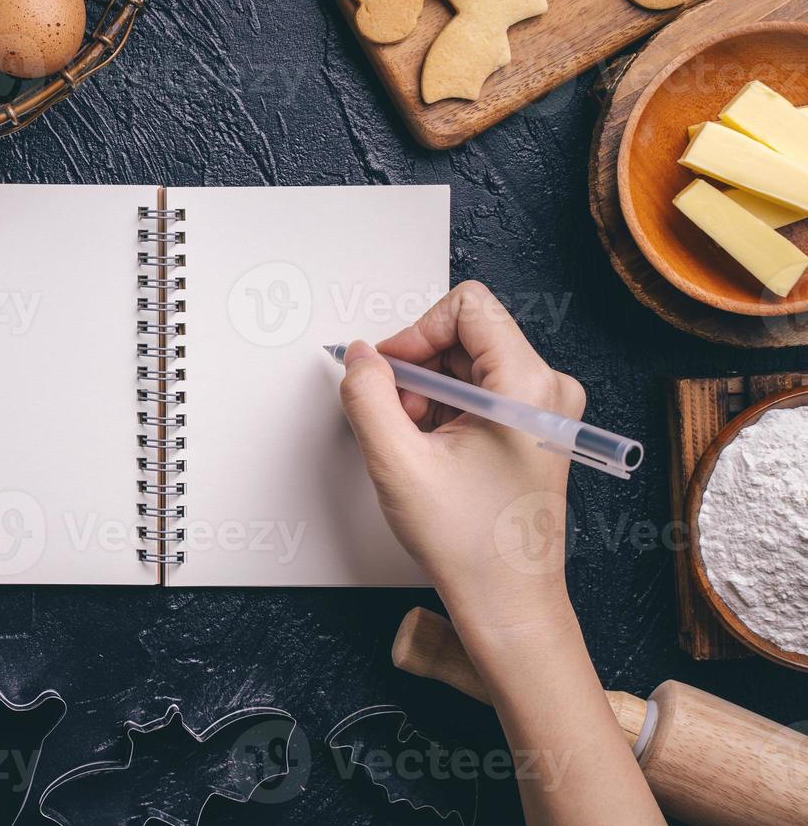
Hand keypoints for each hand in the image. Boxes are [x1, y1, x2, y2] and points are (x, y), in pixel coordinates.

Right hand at [338, 281, 585, 629]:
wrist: (507, 600)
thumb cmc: (471, 545)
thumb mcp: (397, 463)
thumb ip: (367, 396)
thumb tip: (358, 356)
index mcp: (529, 386)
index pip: (467, 307)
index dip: (415, 331)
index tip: (389, 370)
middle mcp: (547, 388)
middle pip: (464, 333)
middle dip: (417, 369)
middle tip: (395, 418)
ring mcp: (543, 407)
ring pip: (465, 362)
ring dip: (426, 393)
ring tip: (415, 443)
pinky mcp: (532, 424)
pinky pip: (476, 388)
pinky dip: (442, 410)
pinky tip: (431, 450)